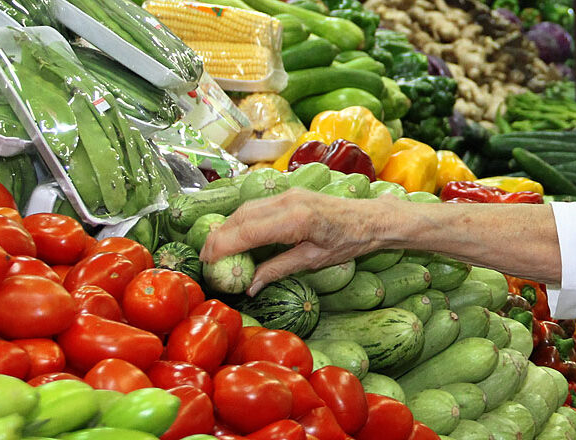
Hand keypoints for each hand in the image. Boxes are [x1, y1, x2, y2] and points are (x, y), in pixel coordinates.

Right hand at [200, 188, 391, 295]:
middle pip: (241, 217)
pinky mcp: (288, 192)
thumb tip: (250, 287)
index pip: (248, 232)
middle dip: (219, 236)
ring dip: (227, 227)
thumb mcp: (313, 261)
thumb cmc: (348, 242)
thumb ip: (278, 270)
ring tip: (215, 247)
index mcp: (296, 220)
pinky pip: (257, 205)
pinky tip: (235, 233)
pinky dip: (241, 219)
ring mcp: (287, 193)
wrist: (370, 218)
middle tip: (205, 257)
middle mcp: (288, 201)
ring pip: (246, 208)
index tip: (208, 260)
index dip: (224, 246)